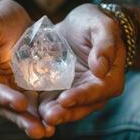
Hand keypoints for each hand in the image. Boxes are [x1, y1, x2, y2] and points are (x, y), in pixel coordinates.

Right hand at [0, 0, 53, 138]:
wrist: (13, 21)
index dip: (1, 96)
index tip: (21, 102)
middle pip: (1, 105)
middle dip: (19, 118)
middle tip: (38, 129)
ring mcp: (6, 89)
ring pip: (17, 109)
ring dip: (31, 121)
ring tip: (47, 131)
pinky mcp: (22, 89)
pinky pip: (31, 103)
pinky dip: (41, 112)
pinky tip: (54, 120)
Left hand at [39, 4, 125, 125]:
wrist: (77, 25)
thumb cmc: (93, 23)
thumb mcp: (101, 26)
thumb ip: (105, 45)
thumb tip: (101, 68)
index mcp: (109, 78)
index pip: (97, 91)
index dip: (82, 96)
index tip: (65, 99)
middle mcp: (94, 91)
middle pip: (81, 106)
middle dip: (65, 112)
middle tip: (49, 116)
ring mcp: (76, 93)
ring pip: (65, 108)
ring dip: (53, 114)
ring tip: (39, 117)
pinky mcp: (59, 91)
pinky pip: (51, 102)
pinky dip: (42, 108)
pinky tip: (30, 111)